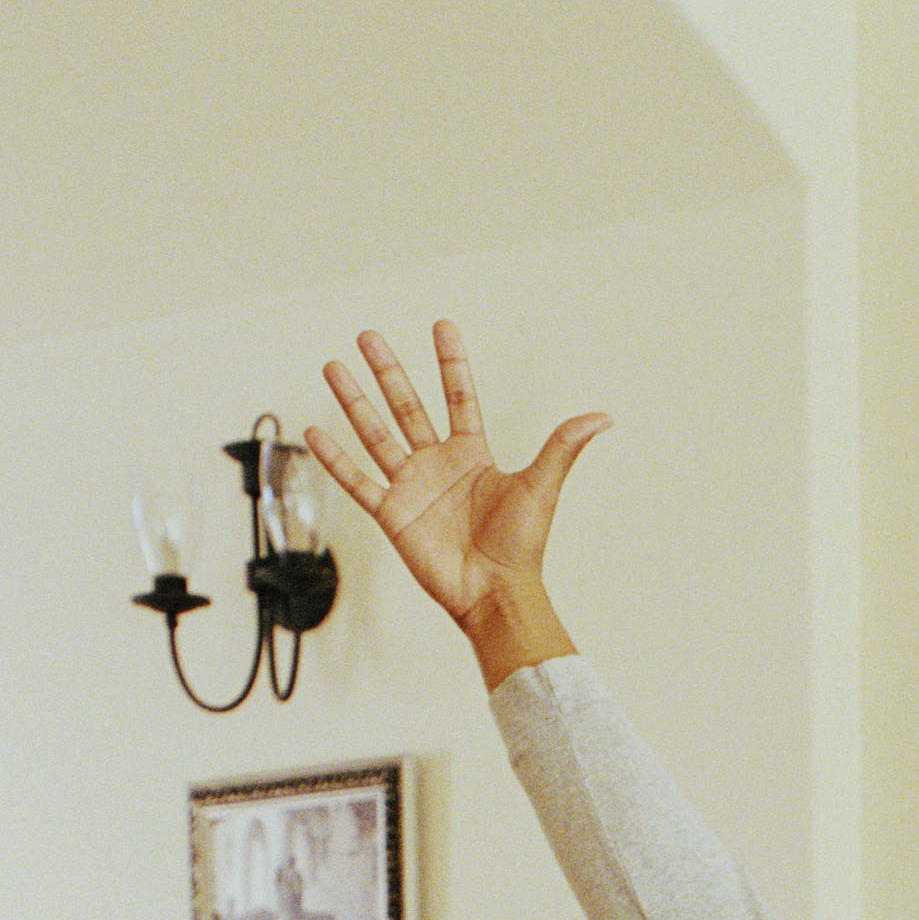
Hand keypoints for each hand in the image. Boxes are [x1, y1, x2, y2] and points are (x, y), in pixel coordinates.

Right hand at [303, 324, 606, 684]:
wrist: (495, 592)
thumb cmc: (521, 545)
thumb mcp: (541, 487)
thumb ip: (562, 447)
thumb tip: (604, 416)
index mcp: (473, 453)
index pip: (458, 396)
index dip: (451, 363)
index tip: (442, 326)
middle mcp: (439, 464)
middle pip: (407, 406)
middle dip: (388, 371)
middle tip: (368, 335)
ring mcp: (412, 487)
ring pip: (376, 434)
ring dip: (355, 402)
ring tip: (334, 366)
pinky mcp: (391, 513)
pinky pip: (357, 481)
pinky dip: (335, 459)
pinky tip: (315, 431)